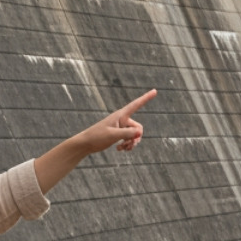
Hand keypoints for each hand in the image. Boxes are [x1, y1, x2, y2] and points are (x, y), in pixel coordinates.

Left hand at [34, 89, 157, 193]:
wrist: (86, 144)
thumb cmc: (97, 137)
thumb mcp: (113, 135)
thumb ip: (127, 133)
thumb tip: (140, 132)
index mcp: (120, 115)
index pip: (136, 105)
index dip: (146, 98)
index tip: (155, 91)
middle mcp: (122, 120)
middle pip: (138, 128)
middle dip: (136, 138)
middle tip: (129, 144)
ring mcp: (120, 128)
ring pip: (134, 136)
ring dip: (131, 143)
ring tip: (123, 148)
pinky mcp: (118, 135)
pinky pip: (129, 140)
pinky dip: (127, 145)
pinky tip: (119, 149)